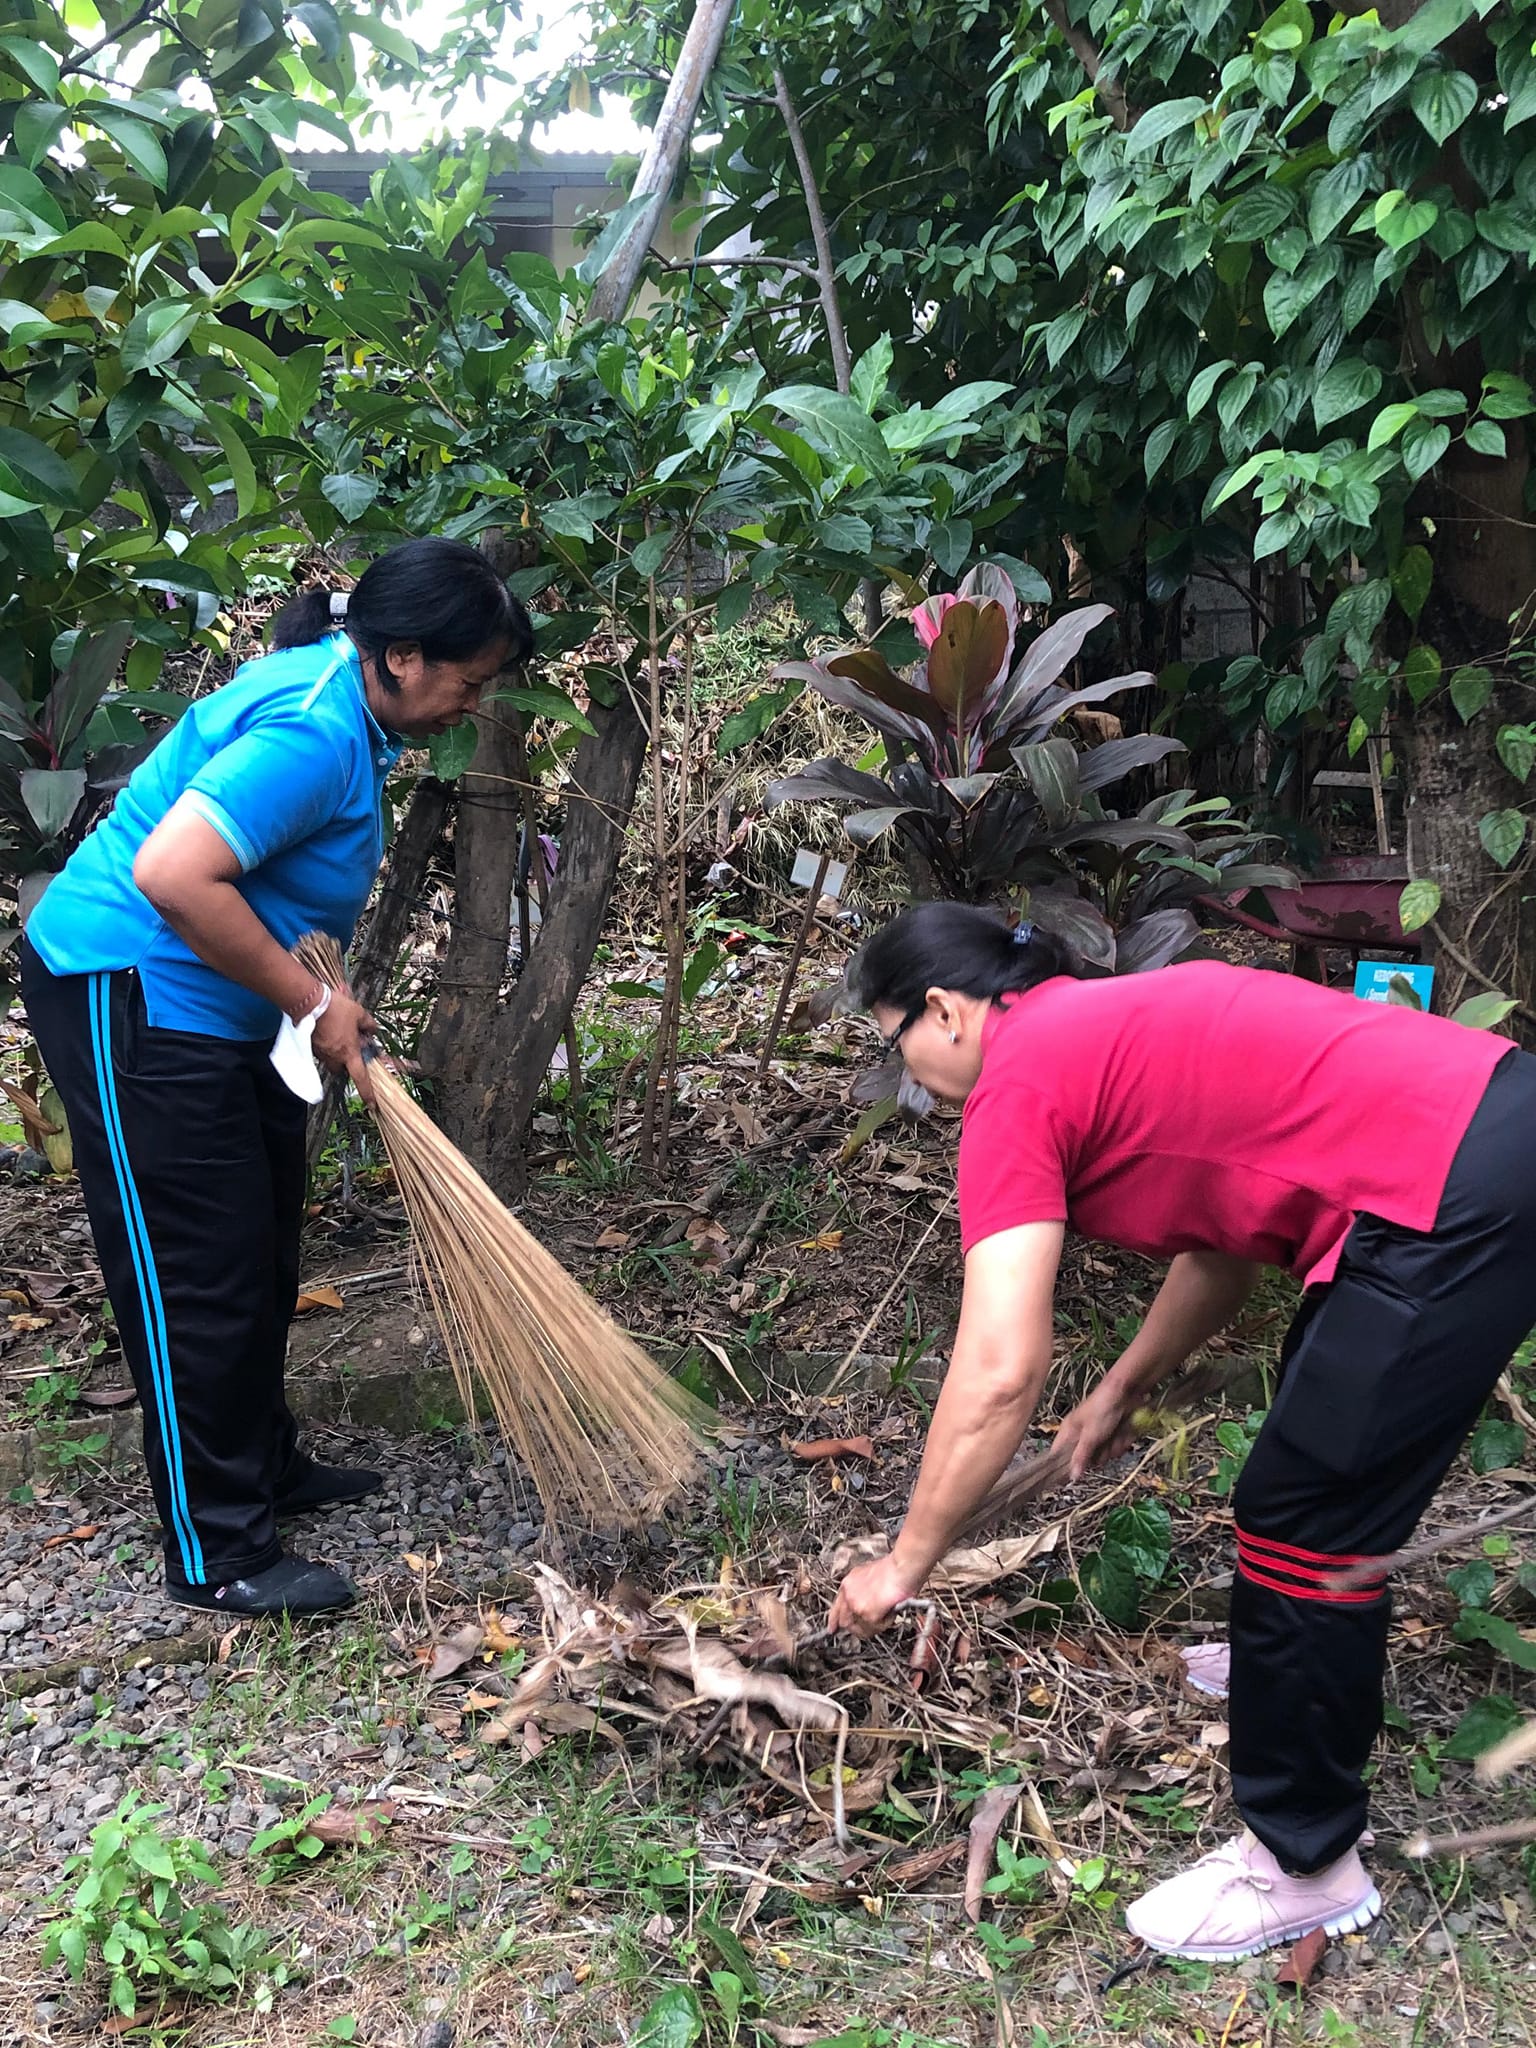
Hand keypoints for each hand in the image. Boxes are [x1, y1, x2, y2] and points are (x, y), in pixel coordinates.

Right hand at [310, 988, 378, 1104]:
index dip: (367, 1093)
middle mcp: (334, 1057)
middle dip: (346, 1065)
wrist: (310, 1003)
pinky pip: (320, 1051)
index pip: (361, 1078)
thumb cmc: (336, 1009)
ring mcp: (320, 1053)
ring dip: (335, 1053)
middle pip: (341, 1071)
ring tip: (337, 1036)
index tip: (372, 1104)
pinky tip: (326, 1031)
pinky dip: (325, 1045)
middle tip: (349, 1051)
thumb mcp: (359, 1013)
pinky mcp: (310, 1047)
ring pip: (329, 1061)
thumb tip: (373, 1030)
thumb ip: (368, 1024)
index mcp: (349, 1053)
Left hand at [827, 1550, 926, 1638]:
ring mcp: (856, 1605)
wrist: (902, 1567)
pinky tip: (889, 1613)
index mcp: (847, 1583)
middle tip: (867, 1627)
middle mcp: (848, 1594)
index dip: (834, 1620)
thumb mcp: (869, 1575)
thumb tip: (865, 1603)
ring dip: (871, 1626)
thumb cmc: (893, 1568)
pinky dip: (884, 1624)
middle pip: (844, 1621)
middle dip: (855, 1627)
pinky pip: (874, 1629)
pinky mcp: (868, 1615)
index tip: (833, 1628)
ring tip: (884, 1616)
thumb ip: (862, 1591)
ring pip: (859, 1628)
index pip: (836, 1607)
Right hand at [1054, 1381, 1136, 1480]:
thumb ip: (1080, 1456)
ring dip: (1112, 1449)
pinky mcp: (1112, 1436)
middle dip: (1098, 1456)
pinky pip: (1115, 1449)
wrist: (1126, 1392)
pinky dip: (1121, 1443)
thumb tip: (1071, 1477)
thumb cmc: (1102, 1408)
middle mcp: (1081, 1436)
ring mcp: (1097, 1436)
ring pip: (1102, 1456)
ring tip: (1115, 1434)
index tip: (1071, 1477)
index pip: (1058, 1456)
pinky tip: (1123, 1433)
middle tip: (1102, 1444)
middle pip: (1085, 1460)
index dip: (1064, 1468)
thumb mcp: (1090, 1435)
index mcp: (1068, 1432)